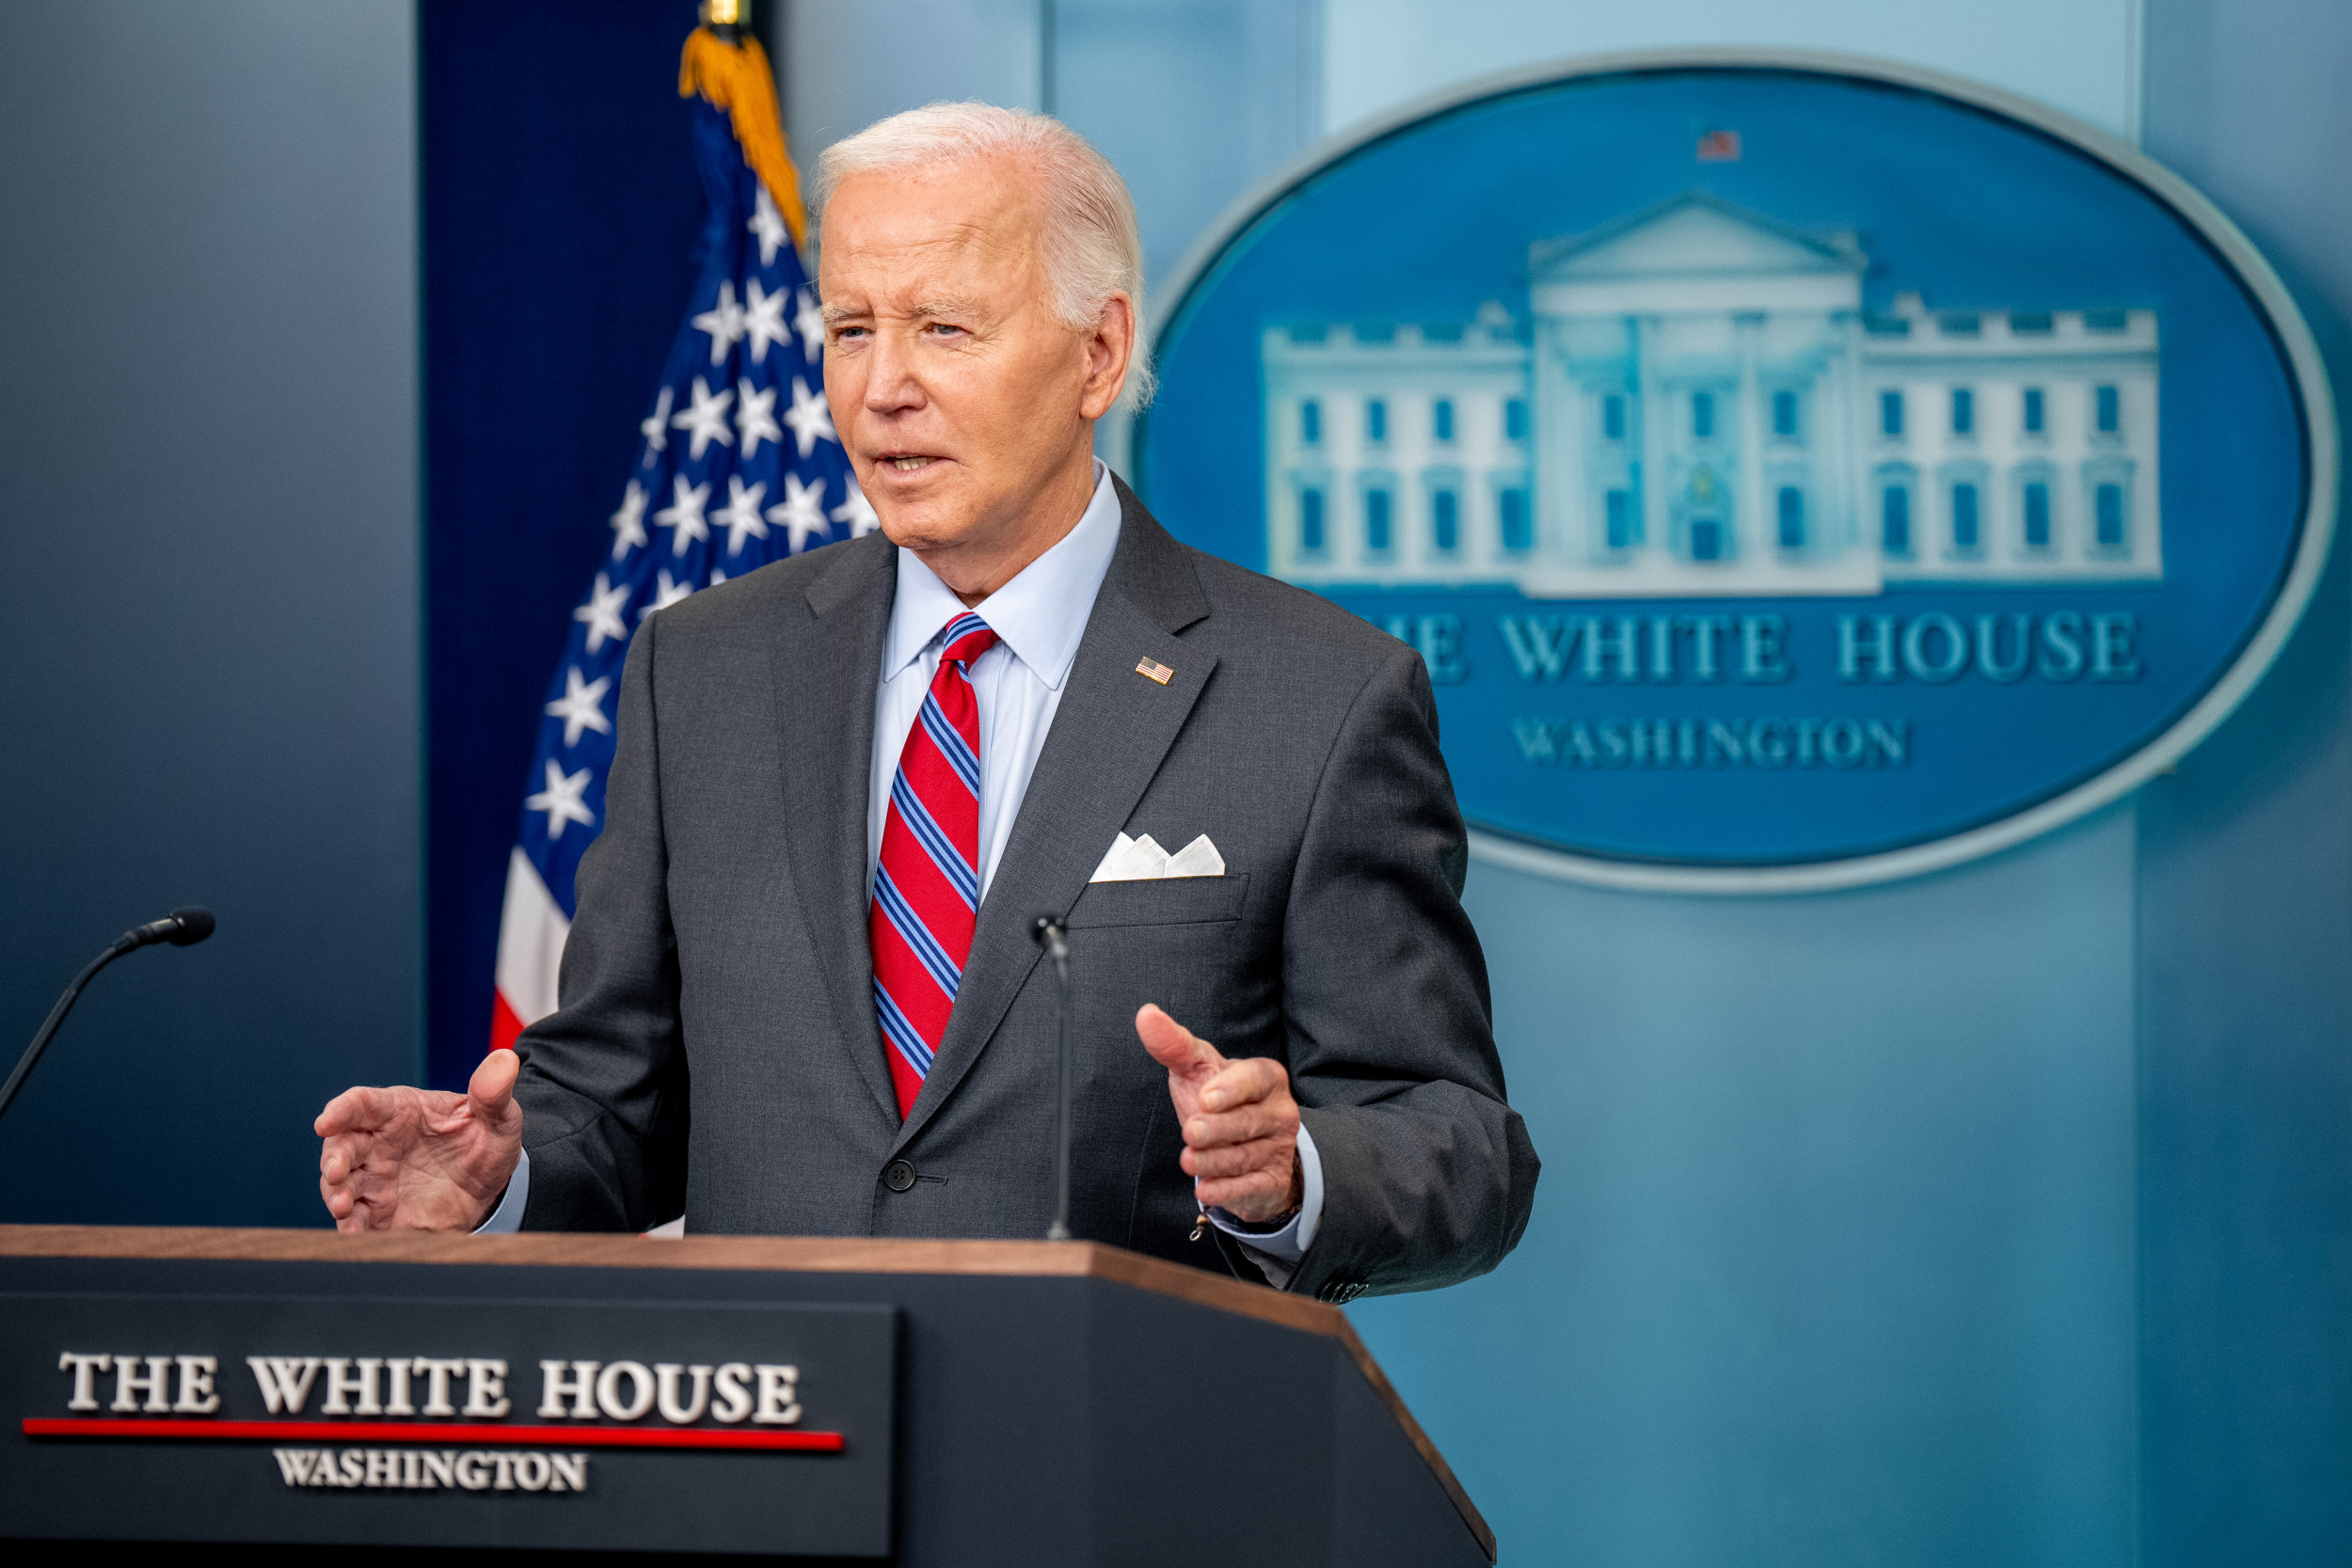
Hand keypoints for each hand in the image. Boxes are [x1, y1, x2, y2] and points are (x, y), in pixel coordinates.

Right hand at [315, 1049, 524, 1232]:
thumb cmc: (486, 1143)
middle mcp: (379, 1143)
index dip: (341, 1110)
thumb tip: (504, 1059)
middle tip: (337, 1171)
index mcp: (400, 1110)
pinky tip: (354, 1232)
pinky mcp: (379, 1211)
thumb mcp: (498, 1119)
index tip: (326, 1121)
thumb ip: (494, 1093)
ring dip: (336, 1193)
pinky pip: (357, 1217)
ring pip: (341, 1182)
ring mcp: (376, 1178)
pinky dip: (350, 1226)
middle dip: (334, 1157)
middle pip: (342, 1144)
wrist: (492, 1190)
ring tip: (343, 1206)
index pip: (363, 1104)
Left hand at [1136, 1003, 1302, 1225]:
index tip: (1205, 1098)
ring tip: (1188, 1161)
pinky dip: (1227, 1191)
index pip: (1255, 1079)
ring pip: (1246, 1158)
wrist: (1246, 1144)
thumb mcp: (1198, 1068)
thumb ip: (1175, 1044)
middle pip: (1249, 1122)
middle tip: (1192, 1131)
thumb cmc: (1218, 1097)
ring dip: (1215, 1161)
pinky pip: (1250, 1188)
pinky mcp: (1270, 1181)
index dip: (1232, 1089)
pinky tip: (1205, 1190)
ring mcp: (1277, 1148)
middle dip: (1220, 1129)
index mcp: (1266, 1077)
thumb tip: (1146, 1015)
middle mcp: (1279, 1112)